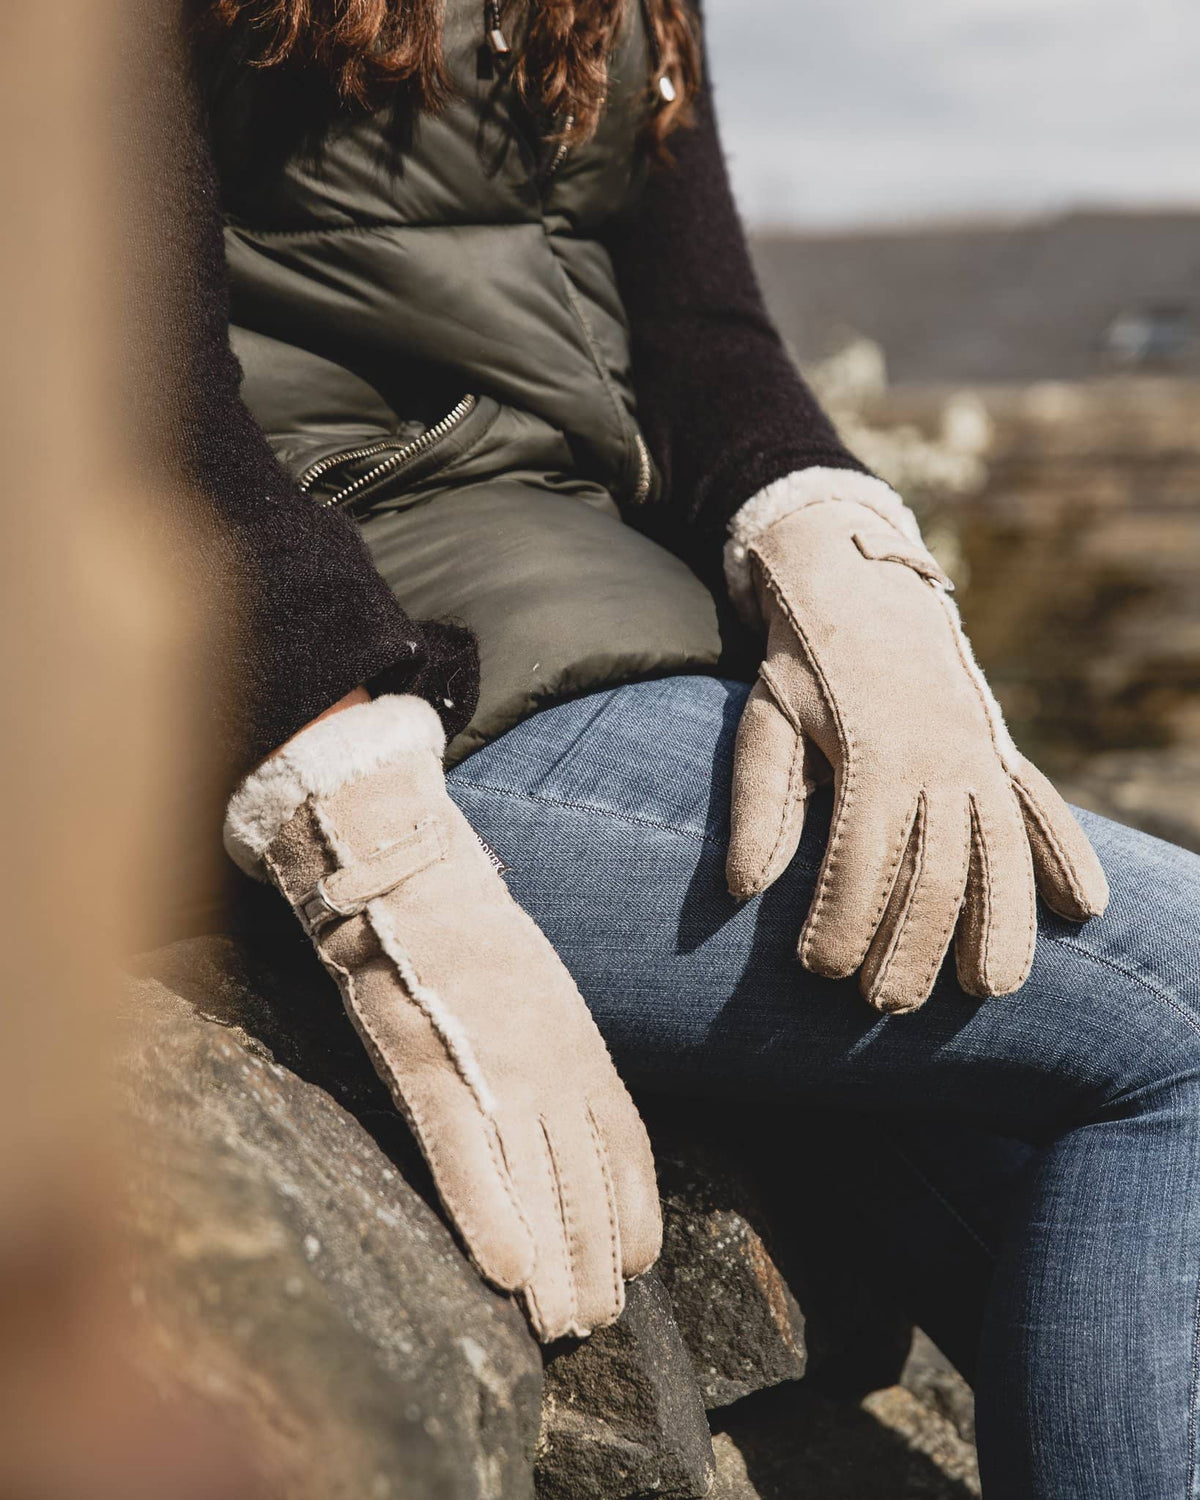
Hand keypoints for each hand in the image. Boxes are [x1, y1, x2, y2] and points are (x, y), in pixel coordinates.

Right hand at [225, 694, 660, 1339]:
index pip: (622, 1140)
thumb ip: (555, 1050)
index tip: (639, 1263)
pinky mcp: (435, 1067)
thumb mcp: (538, 990)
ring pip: (536, 1180)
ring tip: (563, 1321)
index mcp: (576, 1043)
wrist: (411, 877)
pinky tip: (502, 1269)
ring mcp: (496, 1067)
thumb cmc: (469, 935)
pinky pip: (464, 1156)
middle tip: (597, 1322)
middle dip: (593, 1255)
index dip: (633, 1207)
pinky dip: (486, 1213)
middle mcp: (551, 1063)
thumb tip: (562, 1109)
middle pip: (584, 1177)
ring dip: (553, 1257)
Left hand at [725, 479, 1107, 1013]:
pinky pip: (1041, 807)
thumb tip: (745, 888)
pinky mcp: (998, 746)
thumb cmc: (801, 662)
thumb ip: (760, 802)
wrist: (859, 579)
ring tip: (992, 990)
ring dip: (1000, 924)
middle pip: (938, 875)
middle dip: (914, 946)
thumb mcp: (766, 719)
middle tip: (888, 1005)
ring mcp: (979, 753)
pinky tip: (1084, 908)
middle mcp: (940, 758)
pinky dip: (1063, 855)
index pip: (862, 863)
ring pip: (1000, 854)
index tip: (820, 972)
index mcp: (874, 754)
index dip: (842, 923)